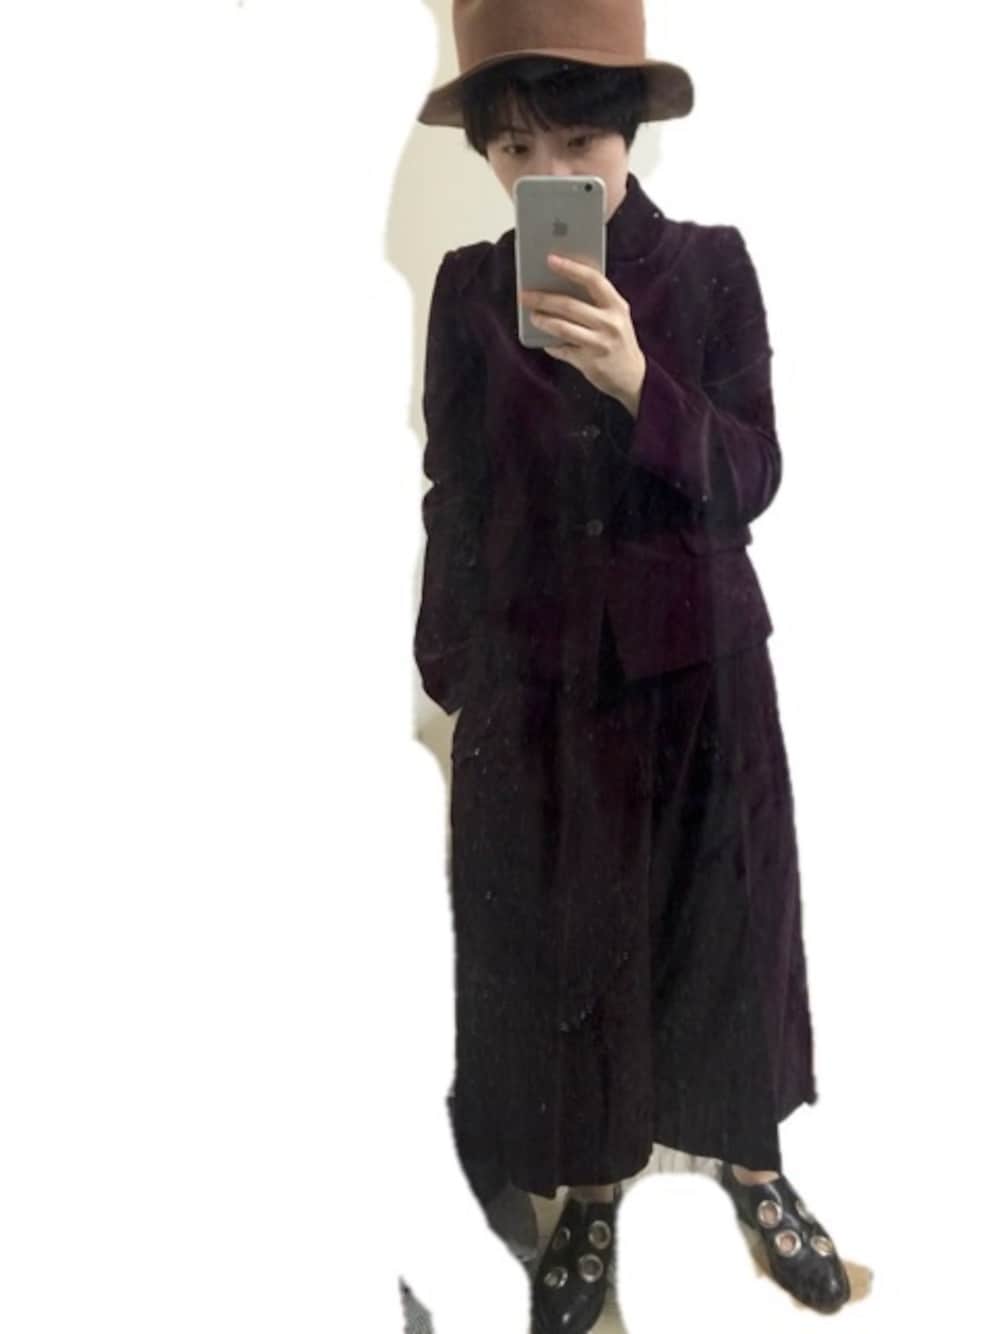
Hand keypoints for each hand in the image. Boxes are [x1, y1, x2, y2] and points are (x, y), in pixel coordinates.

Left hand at [518, 254, 646, 416]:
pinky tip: (545, 340)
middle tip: (524, 294)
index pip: (593, 280)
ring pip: (562, 328)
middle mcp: (610, 323)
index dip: (571, 268)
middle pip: (570, 305)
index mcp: (617, 306)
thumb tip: (559, 286)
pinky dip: (551, 344)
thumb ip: (595, 302)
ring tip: (532, 315)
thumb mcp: (615, 316)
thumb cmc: (617, 338)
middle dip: (543, 299)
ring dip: (543, 320)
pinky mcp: (589, 363)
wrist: (632, 375)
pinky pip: (562, 350)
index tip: (550, 259)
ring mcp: (600, 344)